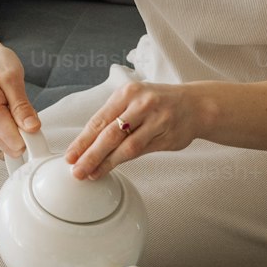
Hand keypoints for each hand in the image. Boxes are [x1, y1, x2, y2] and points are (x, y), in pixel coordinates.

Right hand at [0, 37, 40, 157]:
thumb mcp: (13, 78)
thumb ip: (23, 107)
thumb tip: (33, 128)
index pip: (17, 145)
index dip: (31, 136)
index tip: (33, 122)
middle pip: (10, 150)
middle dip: (21, 136)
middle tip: (21, 113)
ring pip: (2, 149)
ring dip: (11, 135)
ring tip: (9, 110)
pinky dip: (2, 133)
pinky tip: (2, 115)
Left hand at [65, 79, 201, 178]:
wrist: (196, 105)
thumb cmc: (160, 103)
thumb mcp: (135, 100)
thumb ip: (114, 117)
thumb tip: (86, 143)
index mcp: (128, 93)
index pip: (99, 119)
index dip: (82, 140)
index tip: (70, 155)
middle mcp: (142, 104)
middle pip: (110, 134)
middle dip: (90, 154)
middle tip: (76, 170)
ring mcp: (156, 120)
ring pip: (126, 146)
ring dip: (105, 162)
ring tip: (90, 173)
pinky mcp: (167, 136)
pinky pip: (140, 152)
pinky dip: (123, 162)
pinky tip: (111, 168)